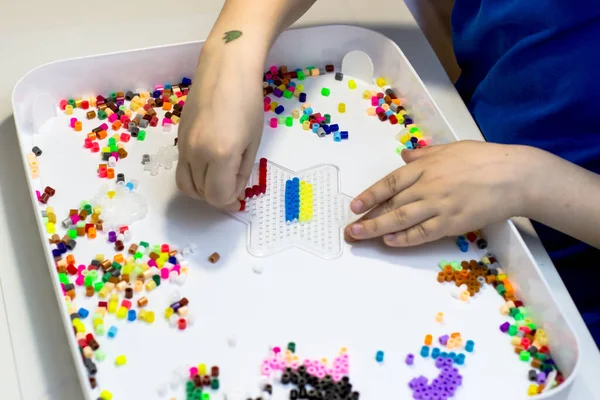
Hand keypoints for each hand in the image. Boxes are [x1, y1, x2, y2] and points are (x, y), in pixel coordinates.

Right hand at [176, 42, 264, 208]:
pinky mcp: (177, 138)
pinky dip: (195, 175)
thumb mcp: (252, 142)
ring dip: (203, 190)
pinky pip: (183, 167)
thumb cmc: (247, 102)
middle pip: (201, 193)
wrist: (224, 69)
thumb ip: (241, 172)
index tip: (240, 198)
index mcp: (220, 154)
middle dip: (218, 197)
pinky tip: (210, 165)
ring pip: (186, 184)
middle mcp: (196, 153)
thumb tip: (232, 192)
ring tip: (219, 180)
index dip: (230, 202)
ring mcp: (183, 145)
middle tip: (232, 189)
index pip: (218, 196)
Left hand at [344, 141, 531, 246]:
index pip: (390, 183)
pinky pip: (423, 233)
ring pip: (401, 220)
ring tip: (360, 237)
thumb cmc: (484, 159)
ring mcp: (439, 205)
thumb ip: (424, 155)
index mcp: (425, 167)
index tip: (355, 205)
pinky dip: (405, 238)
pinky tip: (390, 241)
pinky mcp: (452, 223)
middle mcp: (427, 186)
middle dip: (367, 217)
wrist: (514, 176)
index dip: (370, 195)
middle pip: (391, 204)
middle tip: (349, 229)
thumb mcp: (450, 148)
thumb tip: (404, 157)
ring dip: (377, 229)